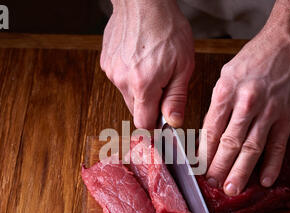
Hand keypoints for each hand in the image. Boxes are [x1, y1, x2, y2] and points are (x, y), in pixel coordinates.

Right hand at [100, 0, 194, 128]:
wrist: (144, 2)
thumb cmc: (167, 28)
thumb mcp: (183, 66)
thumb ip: (176, 98)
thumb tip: (173, 122)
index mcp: (143, 85)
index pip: (143, 123)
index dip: (155, 123)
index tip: (163, 115)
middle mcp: (123, 81)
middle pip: (135, 109)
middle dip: (149, 103)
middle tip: (162, 82)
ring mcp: (112, 71)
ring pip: (127, 93)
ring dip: (139, 87)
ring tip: (151, 64)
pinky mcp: (106, 62)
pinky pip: (119, 78)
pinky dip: (130, 74)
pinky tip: (139, 57)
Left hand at [198, 28, 289, 195]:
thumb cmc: (256, 57)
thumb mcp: (228, 74)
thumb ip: (219, 103)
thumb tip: (209, 130)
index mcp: (226, 92)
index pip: (210, 130)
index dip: (203, 152)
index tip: (198, 168)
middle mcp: (245, 104)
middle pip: (229, 143)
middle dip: (218, 167)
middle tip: (212, 184)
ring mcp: (268, 112)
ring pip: (251, 148)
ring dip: (241, 172)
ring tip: (232, 189)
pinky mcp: (288, 117)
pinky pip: (278, 145)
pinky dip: (272, 165)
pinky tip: (265, 180)